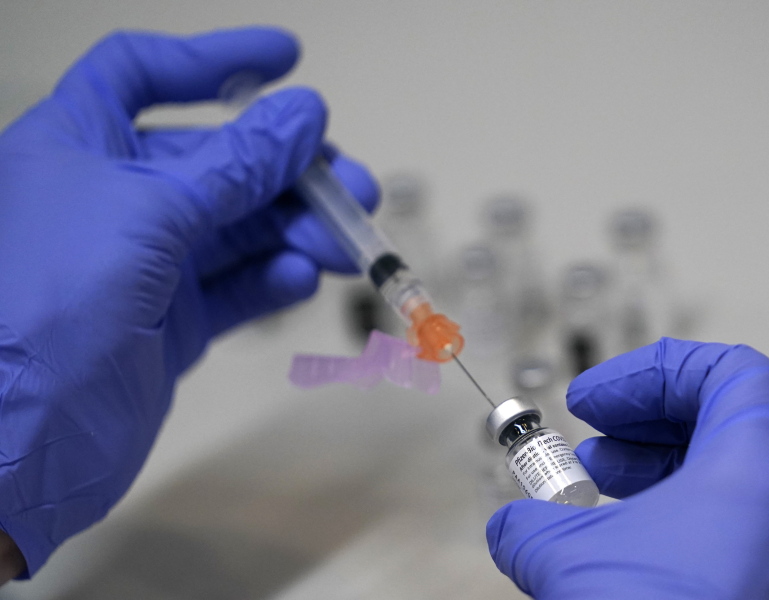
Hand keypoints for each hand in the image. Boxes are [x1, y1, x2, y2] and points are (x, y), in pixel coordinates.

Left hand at [0, 28, 376, 576]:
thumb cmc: (43, 310)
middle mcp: (113, 200)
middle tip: (349, 186)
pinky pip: (237, 287)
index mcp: (77, 147)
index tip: (284, 60)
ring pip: (240, 228)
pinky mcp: (173, 322)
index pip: (143, 74)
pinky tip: (300, 278)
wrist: (19, 444)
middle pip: (217, 160)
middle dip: (287, 169)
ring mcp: (145, 264)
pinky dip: (274, 279)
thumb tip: (301, 117)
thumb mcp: (147, 213)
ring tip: (345, 241)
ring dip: (297, 228)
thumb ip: (233, 164)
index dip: (213, 60)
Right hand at [487, 338, 768, 598]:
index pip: (728, 371)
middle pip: (737, 413)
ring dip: (663, 462)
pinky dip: (683, 509)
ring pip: (738, 470)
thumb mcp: (567, 558)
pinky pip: (739, 521)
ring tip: (599, 483)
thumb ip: (530, 524)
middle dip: (656, 415)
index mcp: (759, 470)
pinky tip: (626, 535)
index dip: (652, 372)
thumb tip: (514, 526)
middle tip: (600, 429)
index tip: (598, 397)